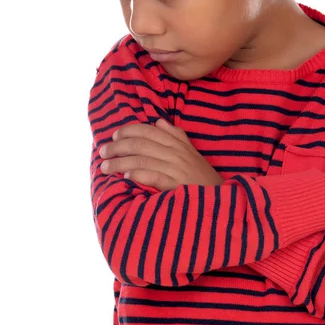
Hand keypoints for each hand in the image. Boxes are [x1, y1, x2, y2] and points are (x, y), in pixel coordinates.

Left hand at [99, 118, 224, 189]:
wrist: (222, 202)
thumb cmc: (204, 179)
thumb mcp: (193, 153)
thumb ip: (176, 136)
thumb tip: (159, 122)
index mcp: (179, 144)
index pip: (150, 130)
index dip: (130, 130)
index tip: (114, 135)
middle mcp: (177, 154)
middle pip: (142, 143)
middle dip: (118, 146)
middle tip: (103, 151)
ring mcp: (177, 169)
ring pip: (142, 159)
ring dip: (119, 162)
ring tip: (105, 167)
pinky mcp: (177, 185)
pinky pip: (153, 176)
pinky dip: (137, 174)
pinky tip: (125, 176)